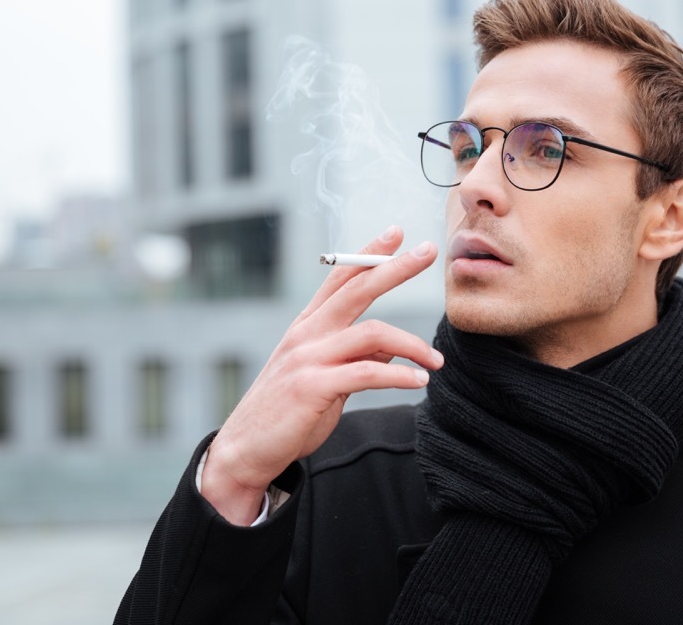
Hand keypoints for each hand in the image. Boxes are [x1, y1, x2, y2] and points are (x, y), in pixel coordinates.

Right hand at [200, 225, 442, 524]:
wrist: (246, 449)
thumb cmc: (287, 413)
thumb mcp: (324, 377)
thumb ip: (355, 355)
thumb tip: (393, 346)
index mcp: (307, 326)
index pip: (340, 277)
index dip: (369, 253)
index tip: (396, 233)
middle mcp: (306, 334)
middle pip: (357, 289)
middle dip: (395, 267)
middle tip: (428, 251)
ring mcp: (307, 358)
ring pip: (371, 332)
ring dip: (411, 344)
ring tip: (436, 361)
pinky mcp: (312, 387)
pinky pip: (368, 372)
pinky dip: (399, 375)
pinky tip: (419, 382)